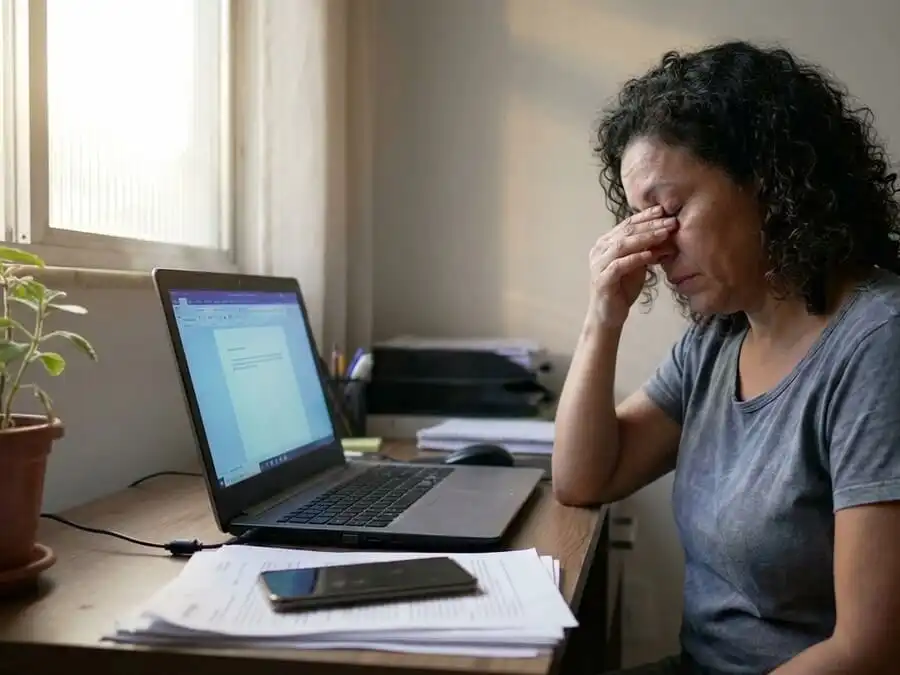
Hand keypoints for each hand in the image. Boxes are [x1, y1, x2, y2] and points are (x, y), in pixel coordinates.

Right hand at [588, 206, 677, 326]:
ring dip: (645, 238)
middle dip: (650, 225)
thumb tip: (668, 234)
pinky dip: (635, 259)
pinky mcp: (602, 280)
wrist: (608, 316)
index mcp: (606, 243)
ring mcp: (599, 265)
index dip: (646, 216)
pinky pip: (619, 266)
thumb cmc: (622, 289)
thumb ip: (647, 249)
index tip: (665, 210)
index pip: (627, 224)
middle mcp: (600, 250)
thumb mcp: (638, 265)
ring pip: (622, 245)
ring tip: (664, 234)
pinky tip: (650, 255)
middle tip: (671, 221)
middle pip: (626, 231)